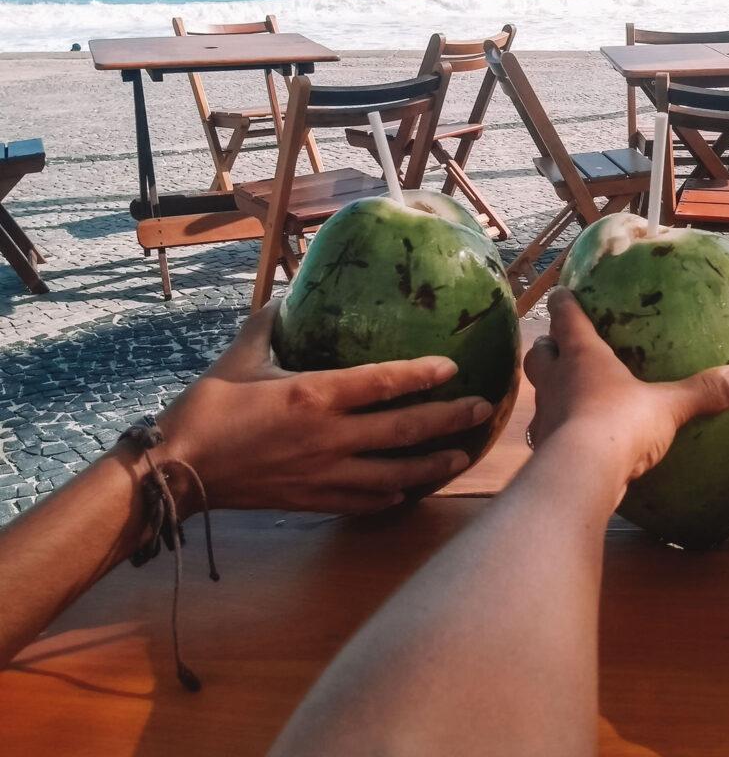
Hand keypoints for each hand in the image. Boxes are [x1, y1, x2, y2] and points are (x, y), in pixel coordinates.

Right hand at [155, 301, 492, 515]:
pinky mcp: (315, 501)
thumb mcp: (240, 357)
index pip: (382, 382)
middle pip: (403, 431)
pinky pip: (366, 501)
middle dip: (448, 419)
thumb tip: (291, 294)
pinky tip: (409, 490)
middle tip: (483, 409)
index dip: (422, 374)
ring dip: (433, 464)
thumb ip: (271, 323)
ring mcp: (326, 474)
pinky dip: (393, 495)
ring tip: (463, 456)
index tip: (453, 366)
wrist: (179, 470)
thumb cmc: (209, 408)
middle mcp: (330, 437)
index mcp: (314, 395)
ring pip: (395, 473)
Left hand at [523, 286, 728, 502]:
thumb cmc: (620, 423)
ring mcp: (545, 412)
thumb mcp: (667, 406)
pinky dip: (555, 428)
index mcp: (582, 355)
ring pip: (539, 390)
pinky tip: (572, 438)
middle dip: (548, 346)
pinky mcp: (543, 444)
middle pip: (539, 352)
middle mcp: (556, 378)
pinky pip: (545, 429)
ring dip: (549, 388)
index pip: (564, 316)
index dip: (563, 302)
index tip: (562, 293)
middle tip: (559, 345)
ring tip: (566, 393)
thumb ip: (700, 391)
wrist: (582, 472)